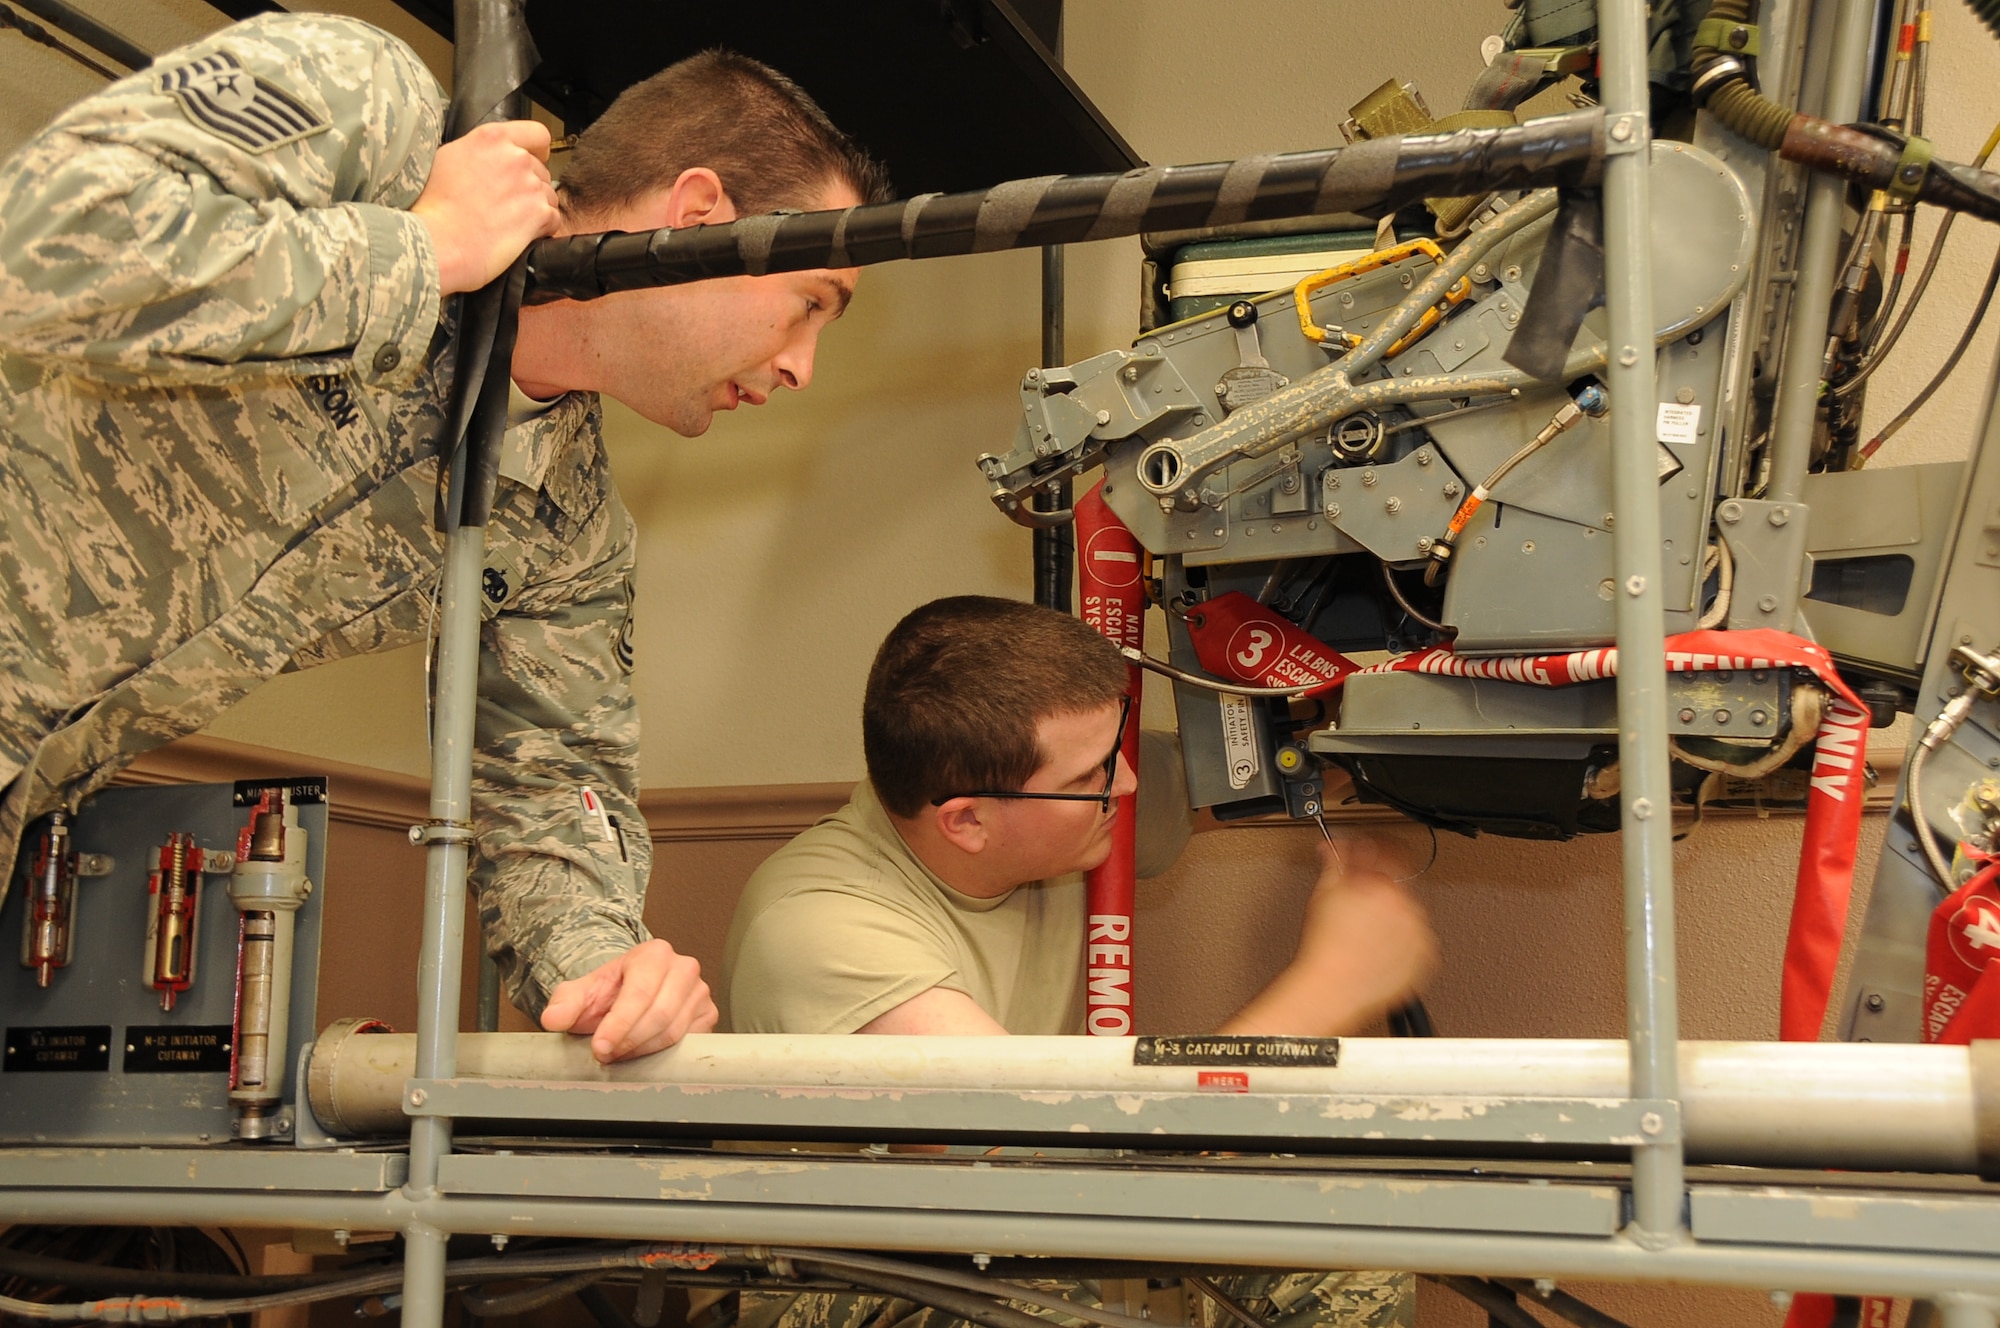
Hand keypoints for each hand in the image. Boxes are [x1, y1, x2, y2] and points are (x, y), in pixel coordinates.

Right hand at [410, 120, 559, 295]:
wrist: (438, 241)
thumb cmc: (434, 206)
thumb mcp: (449, 158)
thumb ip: (479, 151)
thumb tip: (490, 158)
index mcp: (492, 138)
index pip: (537, 134)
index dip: (538, 150)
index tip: (534, 160)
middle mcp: (515, 157)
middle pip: (541, 169)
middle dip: (530, 185)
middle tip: (507, 204)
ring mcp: (530, 185)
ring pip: (549, 195)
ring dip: (536, 208)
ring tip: (509, 222)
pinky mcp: (539, 213)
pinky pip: (553, 219)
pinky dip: (542, 228)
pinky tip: (518, 234)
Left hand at [540, 939, 717, 1062]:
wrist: (630, 991)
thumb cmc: (610, 990)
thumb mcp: (582, 992)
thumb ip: (565, 1003)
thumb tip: (554, 1018)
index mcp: (655, 954)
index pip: (640, 993)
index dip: (619, 1024)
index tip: (600, 1047)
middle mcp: (683, 968)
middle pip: (660, 1015)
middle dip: (629, 1041)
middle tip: (605, 1054)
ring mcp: (699, 992)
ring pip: (674, 1032)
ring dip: (642, 1051)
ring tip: (619, 1053)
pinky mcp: (707, 1015)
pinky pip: (688, 1042)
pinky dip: (662, 1054)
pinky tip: (641, 1052)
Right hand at [1293, 840, 1435, 1020]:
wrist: (1332, 990)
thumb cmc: (1325, 949)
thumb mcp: (1322, 895)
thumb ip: (1334, 862)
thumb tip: (1335, 847)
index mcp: (1382, 886)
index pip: (1390, 851)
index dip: (1377, 847)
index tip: (1370, 850)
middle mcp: (1406, 906)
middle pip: (1401, 881)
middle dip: (1381, 886)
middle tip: (1360, 900)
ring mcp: (1418, 933)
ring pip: (1411, 912)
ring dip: (1394, 915)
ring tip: (1367, 932)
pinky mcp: (1425, 957)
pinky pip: (1418, 941)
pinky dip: (1403, 941)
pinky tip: (1379, 948)